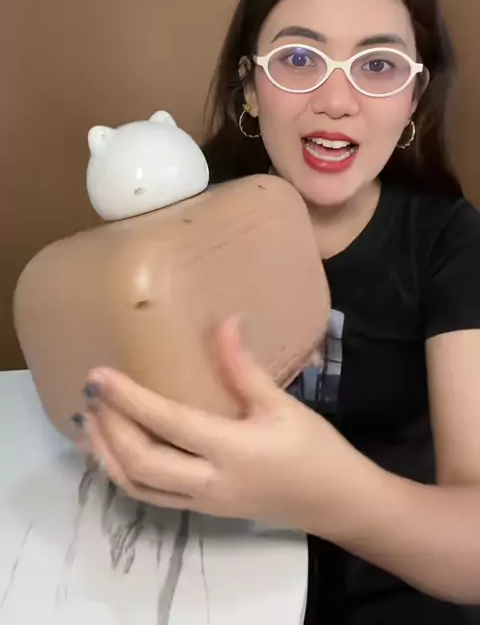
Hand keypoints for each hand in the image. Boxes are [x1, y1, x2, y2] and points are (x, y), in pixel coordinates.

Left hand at [77, 318, 360, 532]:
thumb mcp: (282, 406)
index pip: (169, 423)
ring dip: (108, 456)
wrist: (335, 502)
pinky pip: (151, 496)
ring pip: (139, 487)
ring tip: (90, 424)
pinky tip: (116, 451)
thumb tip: (224, 322)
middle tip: (90, 395)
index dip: (130, 399)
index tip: (100, 376)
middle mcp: (209, 482)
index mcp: (232, 451)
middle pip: (142, 463)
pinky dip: (124, 474)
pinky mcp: (202, 510)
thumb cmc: (314, 449)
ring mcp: (202, 503)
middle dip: (110, 428)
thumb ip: (245, 368)